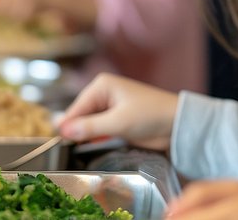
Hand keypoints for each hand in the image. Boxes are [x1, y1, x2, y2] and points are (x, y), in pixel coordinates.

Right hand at [58, 73, 177, 149]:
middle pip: (80, 116)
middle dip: (77, 132)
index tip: (59, 142)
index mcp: (102, 86)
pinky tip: (91, 148)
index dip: (68, 126)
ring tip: (78, 150)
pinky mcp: (116, 121)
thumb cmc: (151, 115)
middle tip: (68, 150)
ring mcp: (109, 108)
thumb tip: (63, 130)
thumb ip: (90, 127)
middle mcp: (103, 94)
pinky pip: (98, 131)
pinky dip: (95, 139)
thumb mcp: (119, 122)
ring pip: (88, 125)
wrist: (178, 124)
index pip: (76, 107)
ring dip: (86, 137)